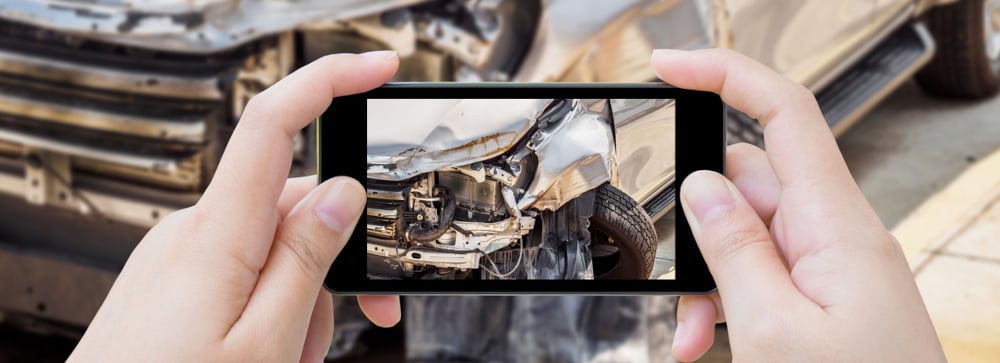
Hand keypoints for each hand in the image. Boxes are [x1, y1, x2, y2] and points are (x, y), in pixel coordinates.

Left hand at [69, 51, 401, 361]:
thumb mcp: (266, 341)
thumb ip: (307, 259)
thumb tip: (341, 192)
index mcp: (217, 235)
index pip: (276, 124)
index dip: (331, 81)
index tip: (379, 69)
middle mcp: (193, 231)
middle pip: (295, 207)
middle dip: (337, 259)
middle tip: (365, 319)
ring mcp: (180, 253)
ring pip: (276, 248)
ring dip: (306, 298)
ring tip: (294, 358)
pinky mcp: (175, 276)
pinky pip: (245, 269)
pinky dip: (274, 304)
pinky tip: (271, 351)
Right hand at [651, 49, 945, 361]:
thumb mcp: (773, 327)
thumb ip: (733, 248)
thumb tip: (702, 187)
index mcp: (836, 225)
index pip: (783, 114)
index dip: (724, 75)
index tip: (668, 67)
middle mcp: (837, 234)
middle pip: (748, 185)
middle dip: (699, 229)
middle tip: (684, 293)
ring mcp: (832, 266)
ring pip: (746, 236)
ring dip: (709, 279)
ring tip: (700, 337)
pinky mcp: (826, 295)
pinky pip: (763, 273)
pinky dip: (729, 301)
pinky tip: (714, 341)